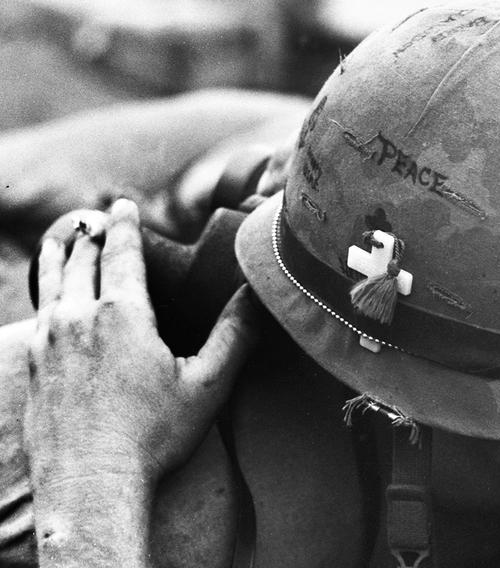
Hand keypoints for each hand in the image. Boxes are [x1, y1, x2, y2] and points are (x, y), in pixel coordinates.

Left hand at [25, 199, 259, 487]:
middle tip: (95, 221)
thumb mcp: (207, 385)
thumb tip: (256, 294)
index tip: (123, 205)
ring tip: (61, 242)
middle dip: (90, 236)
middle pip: (80, 261)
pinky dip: (43, 294)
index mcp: (123, 314)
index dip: (124, 225)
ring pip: (50, 283)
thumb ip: (234, 335)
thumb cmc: (153, 436)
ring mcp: (48, 342)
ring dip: (58, 257)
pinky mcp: (31, 368)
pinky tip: (48, 301)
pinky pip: (36, 316)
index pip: (121, 253)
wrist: (90, 483)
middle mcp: (78, 318)